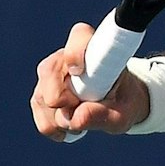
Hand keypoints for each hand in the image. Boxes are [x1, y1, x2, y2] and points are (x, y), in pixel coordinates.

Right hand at [31, 22, 149, 140]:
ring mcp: (49, 75)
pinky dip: (55, 128)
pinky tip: (71, 129)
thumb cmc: (124, 102)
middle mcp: (65, 57)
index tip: (77, 70)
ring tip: (86, 120)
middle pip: (49, 73)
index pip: (79, 37)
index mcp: (93, 50)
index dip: (74, 53)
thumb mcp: (124, 113)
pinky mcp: (41, 93)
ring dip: (62, 119)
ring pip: (42, 98)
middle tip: (86, 110)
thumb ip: (104, 115)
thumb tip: (76, 119)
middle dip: (64, 101)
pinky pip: (40, 115)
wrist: (119, 106)